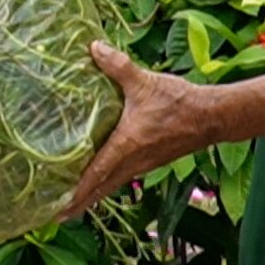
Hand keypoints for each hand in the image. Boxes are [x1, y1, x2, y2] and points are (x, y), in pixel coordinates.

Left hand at [63, 41, 217, 216]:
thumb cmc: (178, 102)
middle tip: (53, 216)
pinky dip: (105, 184)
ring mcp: (142, 165)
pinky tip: (96, 180)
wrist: (211, 117)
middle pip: (99, 189)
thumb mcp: (145, 82)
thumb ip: (117, 66)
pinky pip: (121, 178)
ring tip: (69, 204)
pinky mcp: (149, 162)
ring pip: (110, 186)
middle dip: (77, 204)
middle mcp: (133, 162)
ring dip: (90, 196)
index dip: (75, 192)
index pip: (96, 173)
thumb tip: (93, 47)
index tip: (57, 209)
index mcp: (127, 146)